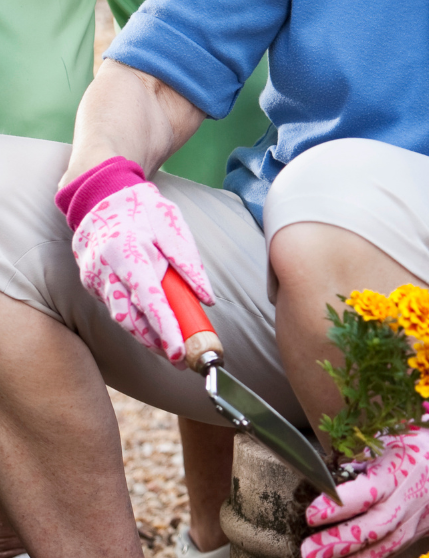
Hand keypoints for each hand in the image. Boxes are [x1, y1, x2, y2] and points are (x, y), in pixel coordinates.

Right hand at [69, 182, 214, 363]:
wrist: (101, 198)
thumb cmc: (142, 210)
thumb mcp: (172, 226)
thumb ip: (189, 263)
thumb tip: (207, 298)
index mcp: (126, 253)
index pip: (147, 299)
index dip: (164, 328)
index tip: (179, 351)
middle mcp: (104, 271)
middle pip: (128, 318)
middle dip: (155, 342)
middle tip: (181, 359)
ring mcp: (94, 280)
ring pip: (120, 318)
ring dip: (145, 336)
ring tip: (172, 350)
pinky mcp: (93, 284)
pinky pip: (115, 307)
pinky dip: (135, 320)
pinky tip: (154, 329)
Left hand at [301, 419, 428, 557]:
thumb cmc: (414, 441)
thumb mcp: (386, 440)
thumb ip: (357, 462)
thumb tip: (319, 481)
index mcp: (401, 468)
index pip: (369, 492)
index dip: (340, 505)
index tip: (310, 515)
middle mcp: (413, 497)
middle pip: (378, 527)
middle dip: (341, 543)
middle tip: (308, 554)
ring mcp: (422, 517)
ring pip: (388, 548)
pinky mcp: (426, 530)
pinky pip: (396, 550)